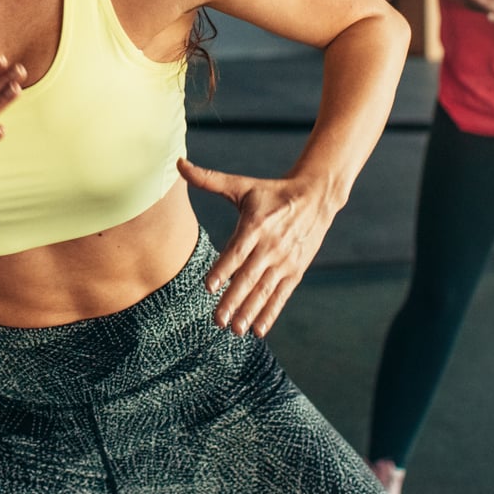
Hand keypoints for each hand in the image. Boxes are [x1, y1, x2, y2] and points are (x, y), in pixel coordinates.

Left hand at [178, 158, 339, 337]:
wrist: (315, 198)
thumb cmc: (271, 192)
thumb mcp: (242, 185)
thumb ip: (209, 180)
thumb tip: (178, 163)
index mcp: (255, 226)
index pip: (236, 251)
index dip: (223, 269)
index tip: (209, 287)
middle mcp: (270, 246)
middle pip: (249, 277)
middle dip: (233, 300)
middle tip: (217, 319)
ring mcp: (284, 261)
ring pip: (264, 291)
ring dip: (250, 312)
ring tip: (235, 329)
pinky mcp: (295, 271)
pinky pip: (281, 295)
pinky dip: (271, 313)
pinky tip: (259, 330)